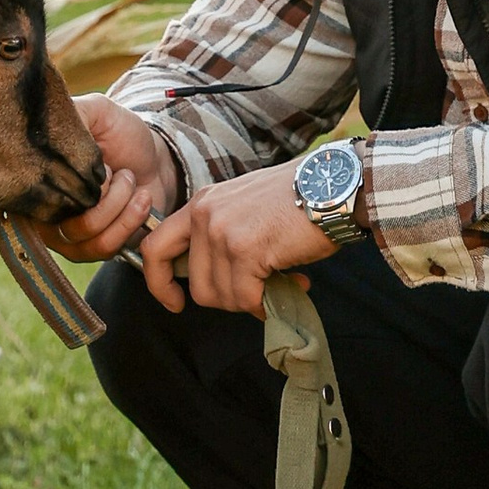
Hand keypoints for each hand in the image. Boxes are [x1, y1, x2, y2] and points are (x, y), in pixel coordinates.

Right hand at [50, 95, 173, 260]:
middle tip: (115, 169)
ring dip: (118, 202)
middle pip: (59, 214)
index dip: (69, 176)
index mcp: (35, 177)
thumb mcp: (97, 111)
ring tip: (130, 180)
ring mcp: (67, 236)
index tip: (96, 160)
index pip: (31, 191)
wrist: (156, 160)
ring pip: (85, 233)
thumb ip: (74, 114)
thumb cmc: (121, 136)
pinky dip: (129, 219)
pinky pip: (104, 247)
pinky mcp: (93, 250)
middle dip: (100, 188)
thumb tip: (50, 130)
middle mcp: (43, 210)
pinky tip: (141, 198)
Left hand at [142, 163, 337, 316]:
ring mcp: (222, 231)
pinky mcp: (245, 249)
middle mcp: (204, 214)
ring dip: (252, 300)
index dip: (159, 283)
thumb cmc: (299, 197)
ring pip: (222, 296)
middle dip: (228, 298)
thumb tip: (221, 285)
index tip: (175, 302)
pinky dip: (267, 302)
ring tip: (282, 282)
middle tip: (257, 291)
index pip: (155, 247)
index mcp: (201, 203)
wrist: (333, 186)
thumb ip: (223, 237)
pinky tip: (292, 284)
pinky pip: (246, 297)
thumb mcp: (245, 207)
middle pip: (197, 285)